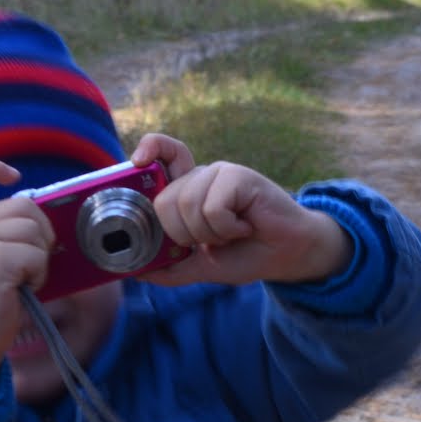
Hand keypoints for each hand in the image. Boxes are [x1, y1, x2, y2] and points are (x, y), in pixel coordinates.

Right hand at [0, 159, 54, 391]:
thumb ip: (9, 234)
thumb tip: (47, 219)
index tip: (13, 176)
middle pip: (25, 205)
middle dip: (41, 234)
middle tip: (31, 264)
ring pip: (34, 230)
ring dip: (40, 259)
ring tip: (23, 280)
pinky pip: (36, 254)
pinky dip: (39, 274)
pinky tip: (22, 289)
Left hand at [131, 133, 353, 287]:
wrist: (285, 256)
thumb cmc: (244, 255)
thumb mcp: (200, 266)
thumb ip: (169, 267)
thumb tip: (135, 272)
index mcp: (188, 190)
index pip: (164, 154)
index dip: (150, 149)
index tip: (138, 162)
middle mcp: (200, 176)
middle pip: (165, 201)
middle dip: (184, 234)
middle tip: (211, 240)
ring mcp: (219, 173)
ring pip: (188, 206)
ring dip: (209, 234)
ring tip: (232, 233)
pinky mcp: (238, 176)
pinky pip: (213, 207)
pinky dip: (226, 228)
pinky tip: (244, 227)